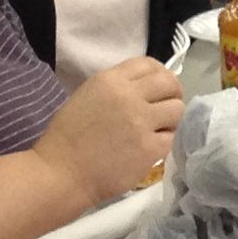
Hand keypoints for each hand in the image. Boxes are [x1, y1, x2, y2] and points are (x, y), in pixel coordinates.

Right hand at [37, 58, 185, 212]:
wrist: (61, 174)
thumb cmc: (66, 138)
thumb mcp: (87, 97)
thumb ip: (116, 89)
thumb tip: (143, 90)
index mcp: (110, 80)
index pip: (148, 64)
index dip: (159, 74)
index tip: (160, 86)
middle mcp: (129, 96)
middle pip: (169, 83)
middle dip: (173, 93)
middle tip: (166, 107)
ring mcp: (142, 122)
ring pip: (176, 109)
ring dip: (169, 119)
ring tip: (156, 129)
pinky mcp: (150, 148)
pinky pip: (170, 138)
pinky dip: (162, 142)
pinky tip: (148, 148)